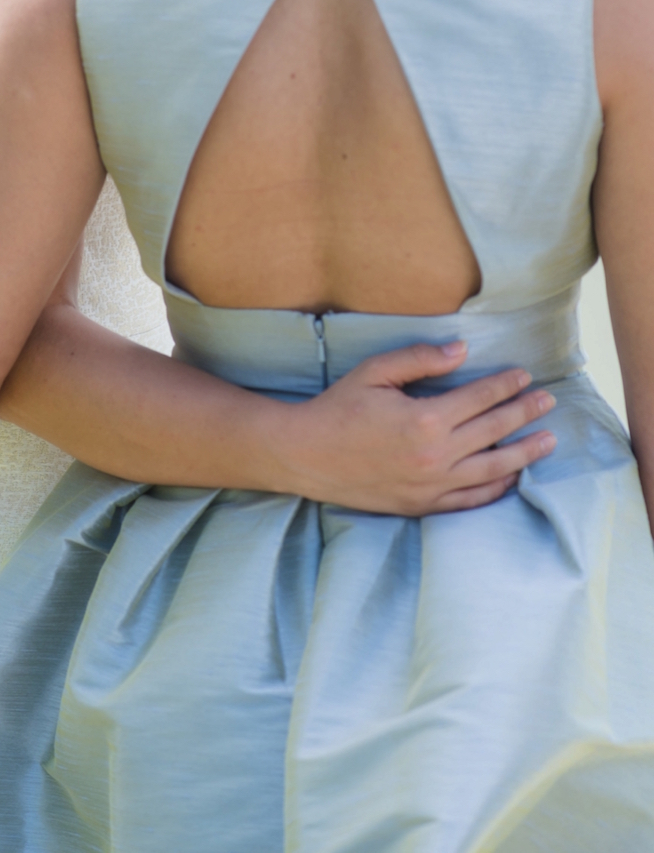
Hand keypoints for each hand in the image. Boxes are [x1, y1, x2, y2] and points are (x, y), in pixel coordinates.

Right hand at [281, 341, 556, 514]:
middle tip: (549, 400)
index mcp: (425, 419)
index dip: (506, 385)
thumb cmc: (339, 408)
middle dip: (525, 413)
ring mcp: (432, 485)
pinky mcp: (423, 505)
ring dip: (524, 452)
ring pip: (493, 469)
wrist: (307, 455)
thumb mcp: (375, 372)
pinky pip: (471, 500)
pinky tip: (512, 476)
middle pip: (494, 430)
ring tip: (547, 441)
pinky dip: (497, 488)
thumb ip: (420, 359)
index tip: (525, 375)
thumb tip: (461, 351)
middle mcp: (436, 455)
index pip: (480, 398)